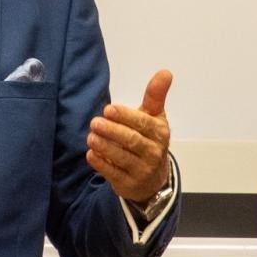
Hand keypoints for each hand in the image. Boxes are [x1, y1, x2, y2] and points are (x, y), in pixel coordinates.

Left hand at [86, 69, 172, 202]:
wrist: (152, 178)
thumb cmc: (149, 139)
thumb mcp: (154, 117)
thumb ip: (156, 96)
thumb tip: (165, 72)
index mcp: (160, 133)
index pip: (143, 123)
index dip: (125, 116)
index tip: (108, 109)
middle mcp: (153, 153)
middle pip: (132, 141)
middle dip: (112, 131)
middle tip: (95, 122)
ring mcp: (142, 170)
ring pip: (122, 158)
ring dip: (104, 147)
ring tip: (91, 137)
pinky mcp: (129, 184)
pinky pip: (114, 174)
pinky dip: (101, 164)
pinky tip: (91, 154)